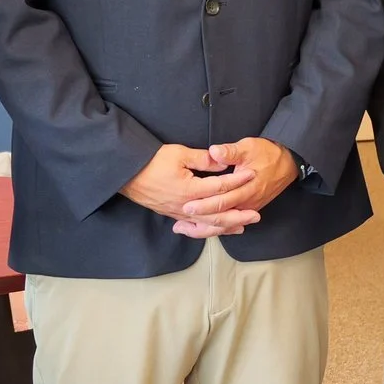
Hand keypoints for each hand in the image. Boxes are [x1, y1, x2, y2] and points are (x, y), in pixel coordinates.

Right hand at [123, 143, 258, 229]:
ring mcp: (179, 213)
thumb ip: (203, 159)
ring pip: (207, 225)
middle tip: (256, 215)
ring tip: (242, 226)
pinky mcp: (172, 215)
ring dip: (226, 226)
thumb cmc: (152, 161)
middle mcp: (186, 206)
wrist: (127, 174)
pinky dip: (208, 230)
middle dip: (239, 215)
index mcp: (190, 189)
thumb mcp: (179, 154)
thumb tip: (223, 161)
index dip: (238, 180)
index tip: (252, 175)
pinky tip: (217, 230)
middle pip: (218, 214)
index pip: (220, 186)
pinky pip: (194, 227)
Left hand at [170, 137, 296, 237]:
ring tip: (184, 229)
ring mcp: (249, 207)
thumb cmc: (268, 153)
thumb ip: (230, 151)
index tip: (187, 205)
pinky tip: (201, 227)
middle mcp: (248, 202)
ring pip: (225, 224)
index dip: (204, 204)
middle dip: (199, 220)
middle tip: (180, 224)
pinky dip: (215, 227)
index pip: (222, 200)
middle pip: (221, 216)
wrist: (289, 162)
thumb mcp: (249, 147)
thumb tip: (214, 152)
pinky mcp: (249, 208)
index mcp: (247, 188)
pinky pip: (230, 223)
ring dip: (205, 228)